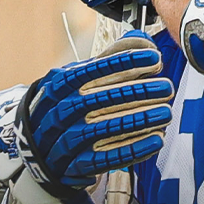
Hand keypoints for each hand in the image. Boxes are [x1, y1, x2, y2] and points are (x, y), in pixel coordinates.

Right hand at [14, 31, 173, 190]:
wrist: (36, 148)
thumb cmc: (63, 104)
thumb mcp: (74, 79)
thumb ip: (106, 59)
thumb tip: (140, 39)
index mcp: (58, 86)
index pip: (91, 71)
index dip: (123, 63)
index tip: (153, 58)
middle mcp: (59, 112)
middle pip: (100, 100)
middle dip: (137, 92)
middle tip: (166, 87)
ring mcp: (66, 140)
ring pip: (105, 129)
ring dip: (139, 121)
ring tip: (166, 112)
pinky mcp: (77, 164)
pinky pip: (108, 158)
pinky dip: (133, 150)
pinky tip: (156, 140)